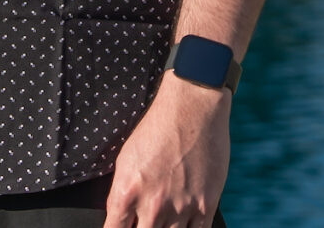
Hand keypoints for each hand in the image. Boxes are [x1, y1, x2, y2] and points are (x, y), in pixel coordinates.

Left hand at [104, 75, 230, 226]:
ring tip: (166, 219)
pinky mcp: (205, 205)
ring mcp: (181, 208)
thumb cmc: (156, 129)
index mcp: (127, 192)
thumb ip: (120, 194)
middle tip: (148, 220)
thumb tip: (118, 219)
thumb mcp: (125, 159)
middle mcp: (152, 205)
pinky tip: (185, 224)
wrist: (192, 108)